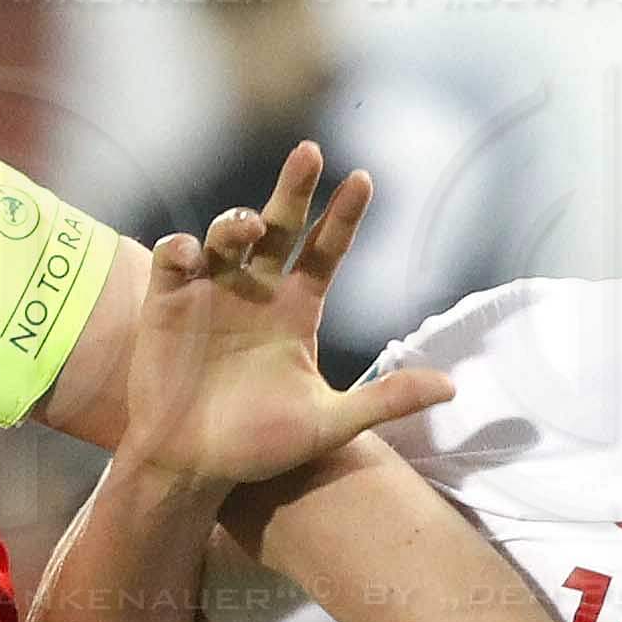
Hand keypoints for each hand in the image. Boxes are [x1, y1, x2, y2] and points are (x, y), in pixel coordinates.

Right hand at [112, 146, 452, 491]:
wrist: (191, 468)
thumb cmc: (257, 446)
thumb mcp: (327, 424)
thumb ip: (386, 400)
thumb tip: (452, 388)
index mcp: (295, 310)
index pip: (326, 251)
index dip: (343, 217)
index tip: (364, 180)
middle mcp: (256, 291)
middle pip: (279, 226)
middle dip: (294, 189)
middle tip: (311, 153)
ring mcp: (211, 293)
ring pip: (227, 235)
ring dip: (237, 222)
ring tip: (251, 228)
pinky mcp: (168, 303)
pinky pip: (174, 260)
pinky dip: (182, 249)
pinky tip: (193, 254)